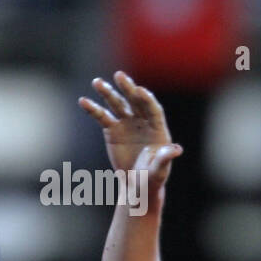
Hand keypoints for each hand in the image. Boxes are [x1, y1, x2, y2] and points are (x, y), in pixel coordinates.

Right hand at [78, 70, 180, 188]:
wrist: (137, 184)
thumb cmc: (152, 177)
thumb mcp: (160, 170)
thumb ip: (165, 158)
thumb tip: (177, 150)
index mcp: (157, 128)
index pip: (153, 109)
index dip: (147, 99)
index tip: (139, 90)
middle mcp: (142, 121)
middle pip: (135, 101)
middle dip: (127, 88)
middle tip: (119, 75)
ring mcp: (126, 123)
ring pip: (117, 104)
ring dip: (107, 92)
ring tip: (97, 82)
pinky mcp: (112, 129)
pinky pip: (102, 116)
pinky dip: (93, 109)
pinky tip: (83, 101)